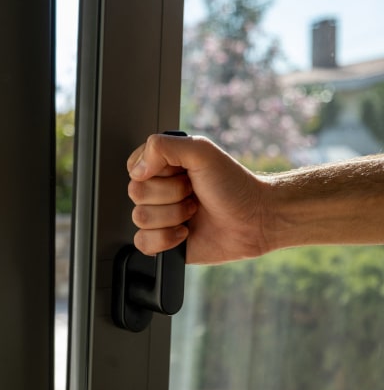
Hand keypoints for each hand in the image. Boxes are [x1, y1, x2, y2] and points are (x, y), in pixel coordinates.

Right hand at [127, 134, 269, 263]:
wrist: (255, 219)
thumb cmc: (234, 185)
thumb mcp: (201, 151)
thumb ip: (162, 146)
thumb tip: (137, 170)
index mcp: (162, 166)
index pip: (134, 168)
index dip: (157, 172)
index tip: (182, 171)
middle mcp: (159, 190)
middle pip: (137, 193)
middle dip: (170, 194)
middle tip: (193, 192)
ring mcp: (160, 216)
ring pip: (140, 218)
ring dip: (173, 215)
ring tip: (194, 211)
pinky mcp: (163, 241)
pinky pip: (142, 243)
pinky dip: (165, 239)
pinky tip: (185, 232)